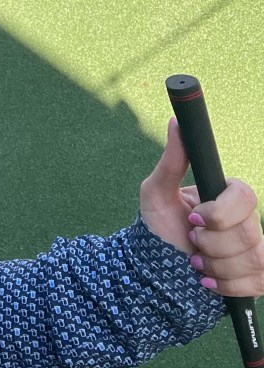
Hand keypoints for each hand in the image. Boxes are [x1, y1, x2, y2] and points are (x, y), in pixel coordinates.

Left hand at [140, 118, 263, 296]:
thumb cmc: (157, 225)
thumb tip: (176, 123)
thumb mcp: (157, 191)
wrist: (154, 268)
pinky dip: (229, 285)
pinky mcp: (254, 278)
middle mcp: (244, 221)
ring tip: (194, 263)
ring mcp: (251, 250)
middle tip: (190, 240)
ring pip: (255, 259)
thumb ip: (171, 160)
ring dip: (217, 266)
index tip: (192, 219)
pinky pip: (259, 283)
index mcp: (225, 196)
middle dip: (212, 243)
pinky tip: (206, 282)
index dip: (221, 212)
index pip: (245, 195)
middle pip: (250, 232)